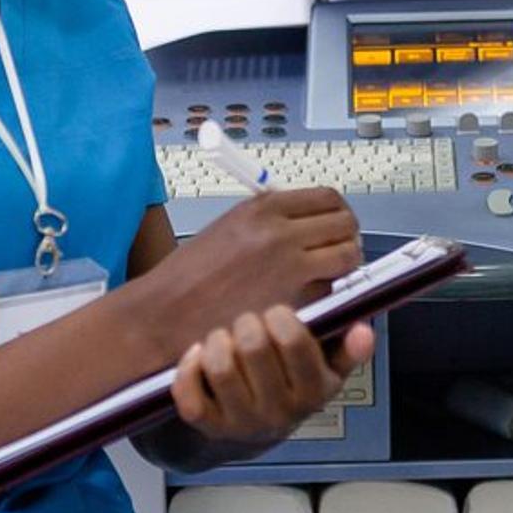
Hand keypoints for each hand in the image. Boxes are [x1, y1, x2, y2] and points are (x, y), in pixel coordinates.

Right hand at [161, 189, 364, 329]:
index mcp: (264, 208)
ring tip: (325, 277)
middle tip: (337, 252)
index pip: (328, 198)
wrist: (166, 313)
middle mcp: (281, 232)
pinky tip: (305, 299)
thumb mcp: (231, 227)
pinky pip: (330, 291)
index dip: (337, 213)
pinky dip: (326, 295)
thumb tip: (312, 223)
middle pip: (345, 223)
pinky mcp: (293, 302)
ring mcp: (291, 268)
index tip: (335, 226)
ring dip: (343, 266)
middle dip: (346, 238)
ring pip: (347, 256)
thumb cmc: (191, 276)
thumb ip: (272, 220)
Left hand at [172, 307, 369, 448]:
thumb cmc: (290, 388)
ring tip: (224, 337)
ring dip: (217, 341)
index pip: (294, 342)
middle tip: (248, 323)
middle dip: (247, 323)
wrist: (251, 434)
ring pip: (220, 366)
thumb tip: (364, 331)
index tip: (277, 313)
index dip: (281, 317)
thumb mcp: (326, 371)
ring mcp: (242, 422)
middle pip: (253, 347)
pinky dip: (189, 367)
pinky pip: (190, 394)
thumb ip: (347, 350)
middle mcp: (279, 412)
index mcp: (313, 393)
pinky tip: (198, 355)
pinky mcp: (208, 427)